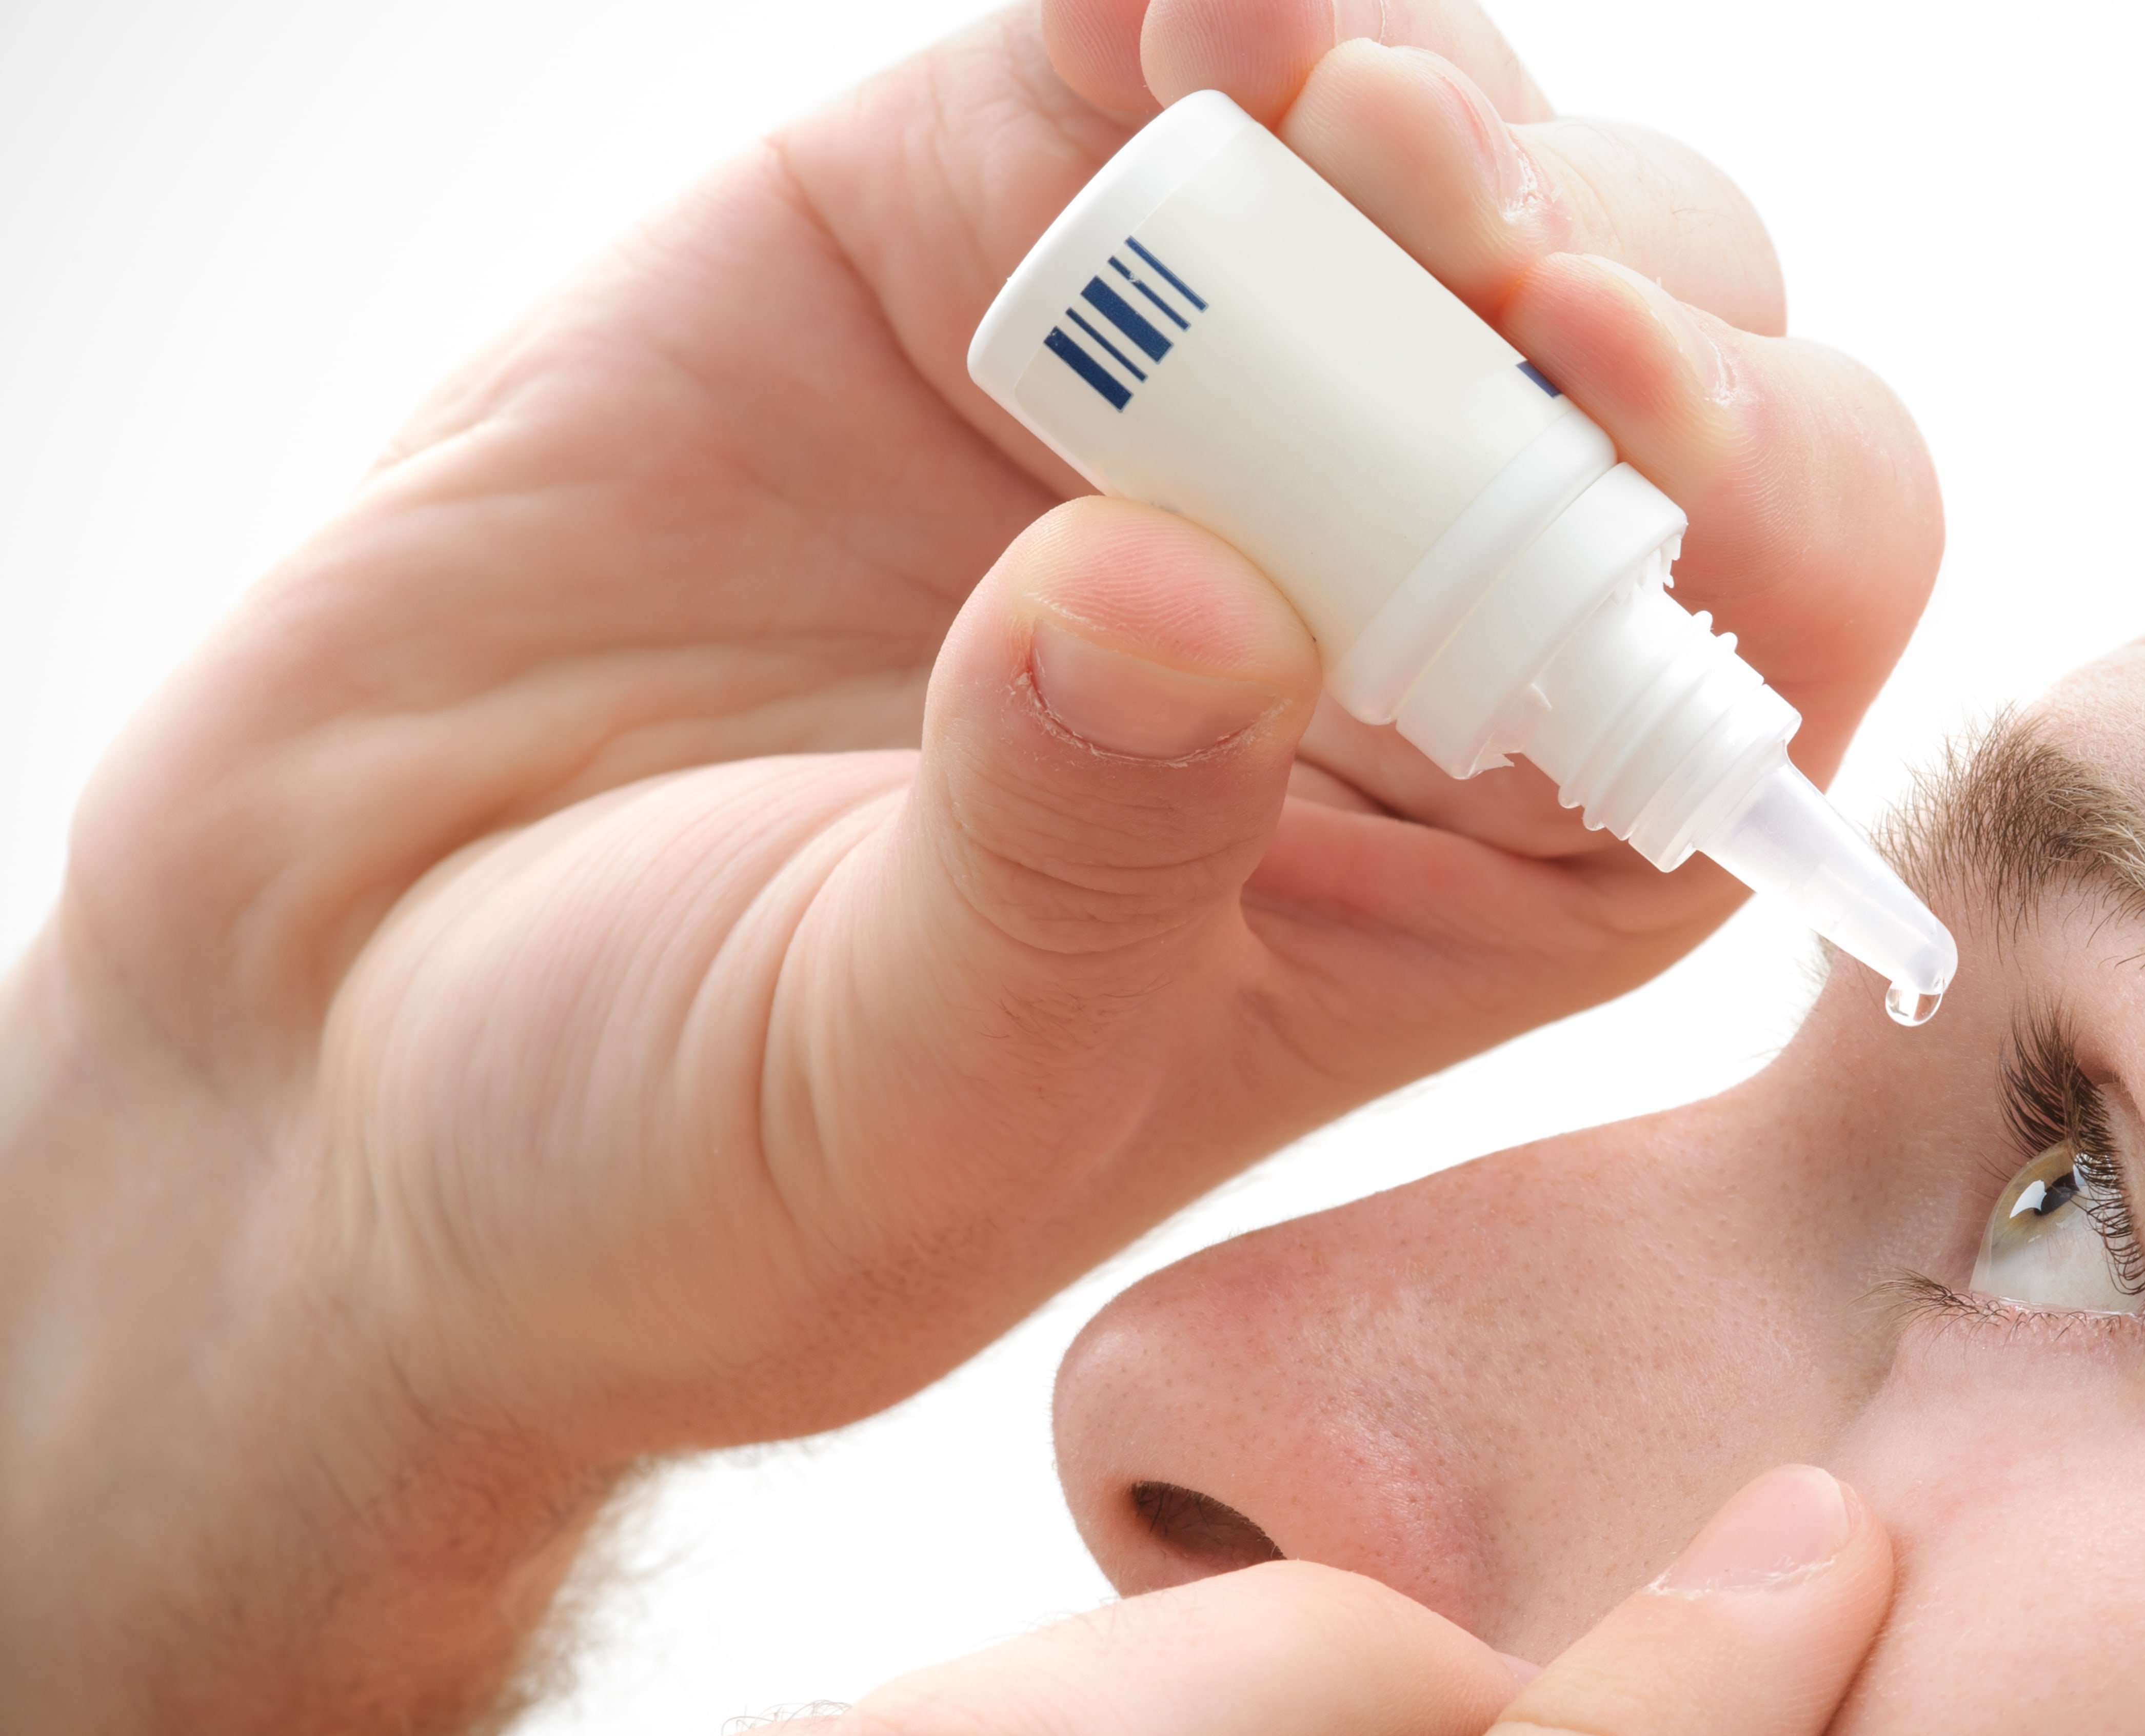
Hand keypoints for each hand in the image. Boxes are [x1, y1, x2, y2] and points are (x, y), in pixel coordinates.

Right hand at [0, 1, 1939, 1735]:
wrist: (346, 1057)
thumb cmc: (670, 1176)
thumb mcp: (892, 1103)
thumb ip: (1072, 872)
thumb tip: (1192, 590)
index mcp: (1491, 853)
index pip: (1765, 620)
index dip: (1753, 493)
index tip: (1622, 415)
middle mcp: (1390, 604)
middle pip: (1647, 347)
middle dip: (1591, 274)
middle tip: (1459, 247)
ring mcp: (1197, 402)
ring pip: (1433, 155)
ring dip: (1407, 95)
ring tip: (1296, 88)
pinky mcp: (979, 238)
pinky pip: (1140, 57)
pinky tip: (1168, 13)